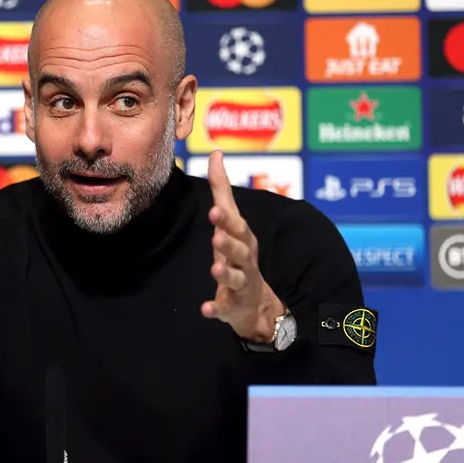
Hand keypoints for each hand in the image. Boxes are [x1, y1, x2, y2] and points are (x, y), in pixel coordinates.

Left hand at [201, 151, 284, 341]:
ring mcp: (241, 284)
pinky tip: (205, 309)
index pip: (236, 226)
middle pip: (240, 250)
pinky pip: (224, 309)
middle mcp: (245, 260)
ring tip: (215, 268)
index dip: (226, 218)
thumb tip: (215, 153)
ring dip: (226, 273)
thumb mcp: (232, 223)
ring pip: (235, 278)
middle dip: (229, 243)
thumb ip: (222, 189)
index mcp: (243, 239)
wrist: (258, 305)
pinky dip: (216, 309)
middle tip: (216, 235)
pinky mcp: (232, 307)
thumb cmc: (240, 255)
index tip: (214, 208)